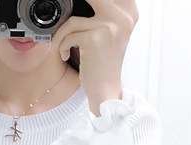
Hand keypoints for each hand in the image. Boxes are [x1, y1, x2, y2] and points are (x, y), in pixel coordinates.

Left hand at [52, 0, 138, 114]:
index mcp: (129, 14)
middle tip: (68, 26)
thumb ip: (105, 13)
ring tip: (62, 46)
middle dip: (73, 6)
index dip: (91, 0)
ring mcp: (108, 27)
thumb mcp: (112, 33)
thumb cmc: (105, 64)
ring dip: (61, 36)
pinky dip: (62, 46)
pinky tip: (66, 55)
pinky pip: (68, 35)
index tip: (83, 4)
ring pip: (72, 21)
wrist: (105, 90)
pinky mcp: (93, 39)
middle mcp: (122, 18)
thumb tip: (85, 2)